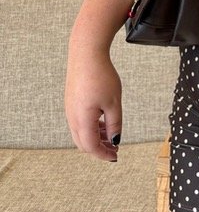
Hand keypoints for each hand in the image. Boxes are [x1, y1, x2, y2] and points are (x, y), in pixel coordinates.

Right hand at [65, 46, 122, 161]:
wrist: (86, 55)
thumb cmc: (101, 76)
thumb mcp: (114, 102)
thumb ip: (114, 124)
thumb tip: (115, 140)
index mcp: (83, 119)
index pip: (91, 146)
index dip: (104, 154)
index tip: (115, 156)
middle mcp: (72, 117)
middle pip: (83, 143)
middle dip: (99, 149)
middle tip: (114, 149)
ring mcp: (69, 110)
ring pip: (80, 134)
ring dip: (94, 138)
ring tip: (110, 135)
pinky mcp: (71, 103)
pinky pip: (78, 123)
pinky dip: (90, 128)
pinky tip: (102, 122)